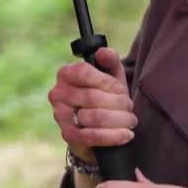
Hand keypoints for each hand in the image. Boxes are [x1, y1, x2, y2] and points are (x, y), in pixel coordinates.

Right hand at [48, 47, 135, 162]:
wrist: (96, 126)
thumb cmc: (104, 96)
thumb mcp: (110, 76)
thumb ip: (110, 61)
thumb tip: (103, 52)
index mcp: (66, 73)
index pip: (84, 72)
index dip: (107, 82)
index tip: (120, 89)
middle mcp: (58, 93)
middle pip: (92, 96)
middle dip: (118, 103)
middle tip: (129, 107)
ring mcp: (60, 116)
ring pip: (95, 117)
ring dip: (120, 119)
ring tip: (129, 121)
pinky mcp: (68, 136)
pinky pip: (93, 136)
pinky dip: (114, 136)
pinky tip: (126, 134)